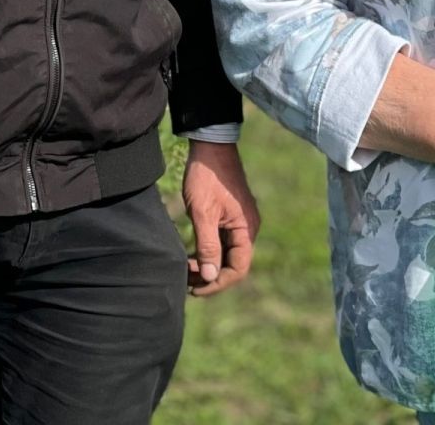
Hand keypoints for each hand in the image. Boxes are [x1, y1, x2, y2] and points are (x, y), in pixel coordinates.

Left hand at [182, 141, 261, 296]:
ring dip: (209, 265)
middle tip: (186, 281)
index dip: (217, 283)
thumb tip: (210, 276)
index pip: (237, 269)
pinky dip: (209, 252)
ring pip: (227, 254)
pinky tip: (192, 255)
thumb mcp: (202, 212)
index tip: (195, 288)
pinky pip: (223, 243)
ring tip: (186, 270)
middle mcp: (248, 228)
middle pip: (233, 264)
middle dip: (211, 277)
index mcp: (246, 229)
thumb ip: (208, 245)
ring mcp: (240, 223)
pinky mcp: (231, 217)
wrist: (211, 145)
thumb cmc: (206, 177)